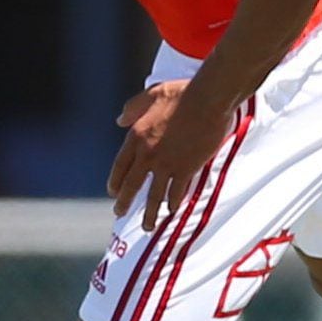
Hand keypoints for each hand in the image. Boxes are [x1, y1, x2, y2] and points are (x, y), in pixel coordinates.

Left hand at [108, 81, 233, 230]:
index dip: (115, 181)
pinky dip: (173, 202)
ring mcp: (167, 164)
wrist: (207, 100)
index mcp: (136, 136)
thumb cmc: (181, 93)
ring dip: (150, 213)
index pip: (121, 165)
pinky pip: (177, 191)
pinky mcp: (186, 168)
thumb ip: (133, 108)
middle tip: (119, 213)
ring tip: (147, 227)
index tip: (113, 193)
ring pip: (154, 195)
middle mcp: (148, 154)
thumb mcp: (151, 94)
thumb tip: (119, 120)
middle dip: (125, 202)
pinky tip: (172, 210)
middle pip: (132, 185)